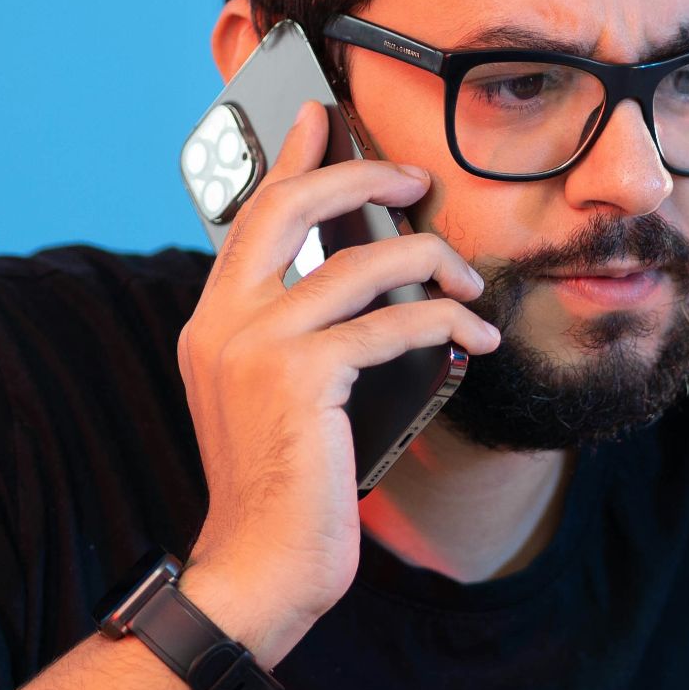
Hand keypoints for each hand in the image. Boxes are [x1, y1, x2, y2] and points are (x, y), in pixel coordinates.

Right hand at [175, 101, 498, 660]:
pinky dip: (445, 320)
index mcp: (211, 323)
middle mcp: (223, 323)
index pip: (251, 218)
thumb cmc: (282, 492)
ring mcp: (255, 348)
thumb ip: (295, 340)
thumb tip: (363, 286)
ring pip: (359, 263)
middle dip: (360, 177)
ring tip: (469, 280)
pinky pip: (392, 323)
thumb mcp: (276, 402)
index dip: (290, 161)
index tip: (323, 118)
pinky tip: (476, 334)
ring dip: (430, 261)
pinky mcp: (299, 378)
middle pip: (292, 207)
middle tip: (413, 177)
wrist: (259, 571)